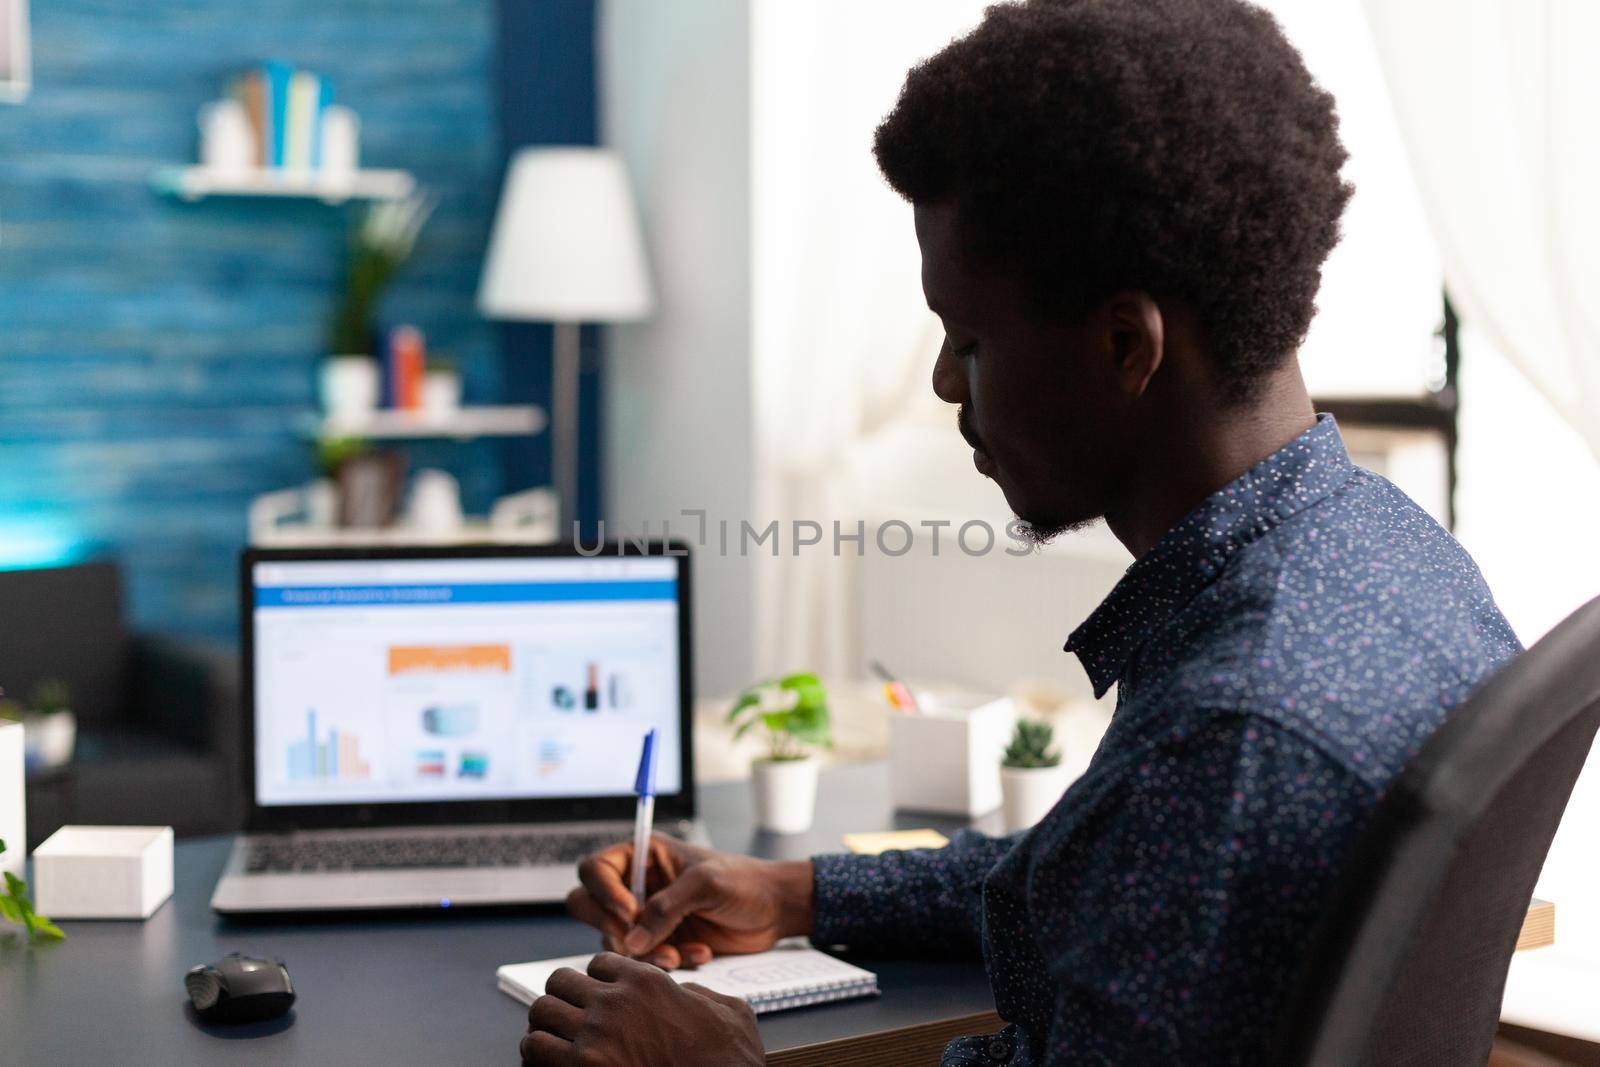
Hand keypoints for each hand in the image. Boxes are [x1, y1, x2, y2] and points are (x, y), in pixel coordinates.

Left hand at [519, 951, 763, 1066]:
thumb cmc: (729, 1060)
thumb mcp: (730, 1011)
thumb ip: (702, 995)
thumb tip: (686, 994)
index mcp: (647, 980)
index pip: (597, 964)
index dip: (597, 984)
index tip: (601, 1001)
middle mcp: (615, 1000)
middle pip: (559, 982)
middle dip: (564, 1000)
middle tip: (572, 1021)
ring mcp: (595, 1033)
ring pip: (540, 1011)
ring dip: (546, 1026)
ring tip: (556, 1042)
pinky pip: (534, 1048)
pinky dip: (536, 1056)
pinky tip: (550, 1063)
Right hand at [567, 833, 813, 968]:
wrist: (774, 910)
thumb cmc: (744, 882)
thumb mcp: (706, 884)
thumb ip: (666, 907)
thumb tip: (631, 939)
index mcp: (644, 855)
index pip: (595, 869)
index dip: (603, 892)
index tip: (630, 911)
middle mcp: (638, 885)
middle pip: (588, 904)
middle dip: (609, 926)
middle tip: (636, 940)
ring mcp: (647, 916)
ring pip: (615, 939)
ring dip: (645, 951)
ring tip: (679, 953)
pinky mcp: (662, 942)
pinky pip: (643, 958)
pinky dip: (668, 960)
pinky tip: (698, 955)